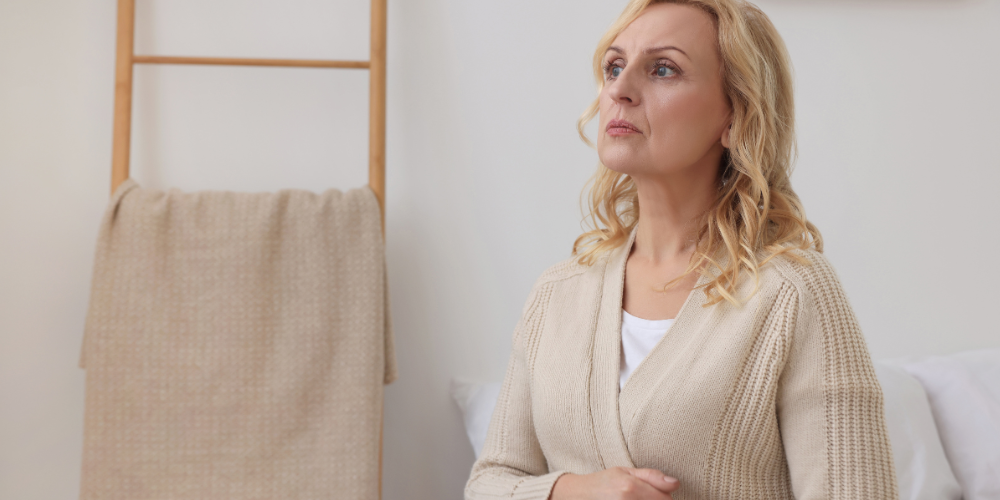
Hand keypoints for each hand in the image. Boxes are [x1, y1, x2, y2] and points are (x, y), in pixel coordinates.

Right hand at [549, 466, 679, 499]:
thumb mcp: (625, 471)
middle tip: (641, 496)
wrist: (577, 495)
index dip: (663, 496)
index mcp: (630, 488)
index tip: (654, 493)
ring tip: (634, 499)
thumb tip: (676, 483)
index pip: (665, 499)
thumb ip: (652, 477)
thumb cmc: (603, 482)